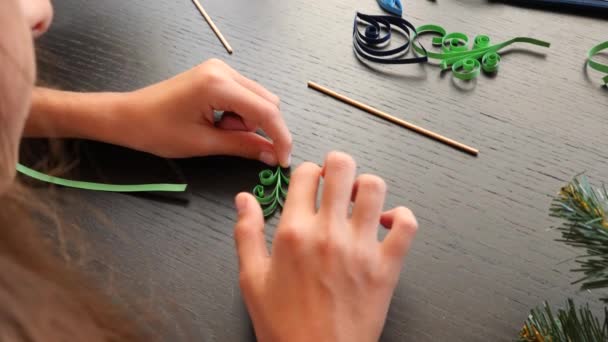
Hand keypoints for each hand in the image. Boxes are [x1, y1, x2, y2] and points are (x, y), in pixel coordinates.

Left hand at [120, 59, 291, 165]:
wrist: (127, 116)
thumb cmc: (156, 130)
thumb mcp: (204, 143)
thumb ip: (243, 146)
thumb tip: (273, 155)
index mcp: (218, 84)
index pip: (266, 110)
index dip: (280, 136)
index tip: (283, 159)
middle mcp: (223, 70)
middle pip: (267, 102)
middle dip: (260, 128)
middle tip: (237, 144)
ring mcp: (219, 70)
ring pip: (257, 100)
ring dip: (247, 122)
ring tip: (217, 132)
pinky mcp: (215, 75)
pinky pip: (243, 97)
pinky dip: (238, 115)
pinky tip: (217, 122)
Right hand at [233, 152, 417, 341]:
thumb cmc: (285, 325)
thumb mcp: (252, 280)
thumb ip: (247, 233)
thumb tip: (244, 199)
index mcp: (294, 232)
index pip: (305, 174)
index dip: (307, 172)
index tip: (309, 182)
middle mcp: (329, 233)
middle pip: (342, 168)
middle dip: (337, 165)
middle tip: (336, 178)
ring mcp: (361, 248)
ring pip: (375, 187)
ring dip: (367, 186)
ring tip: (359, 199)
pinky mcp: (387, 266)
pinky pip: (406, 225)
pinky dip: (400, 216)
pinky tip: (386, 221)